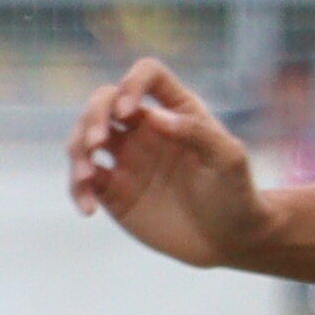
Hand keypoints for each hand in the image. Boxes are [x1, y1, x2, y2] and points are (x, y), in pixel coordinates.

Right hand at [68, 59, 273, 270]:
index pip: (147, 76)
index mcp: (176, 111)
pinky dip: (78, 190)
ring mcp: (127, 159)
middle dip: (93, 116)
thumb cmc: (236, 193)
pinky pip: (84, 182)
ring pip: (84, 139)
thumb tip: (154, 118)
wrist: (230, 239)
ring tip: (88, 177)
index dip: (132, 84)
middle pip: (104, 102)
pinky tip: (89, 209)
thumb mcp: (229, 160)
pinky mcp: (114, 191)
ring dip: (77, 151)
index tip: (128, 112)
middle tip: (97, 143)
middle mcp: (145, 128)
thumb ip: (198, 134)